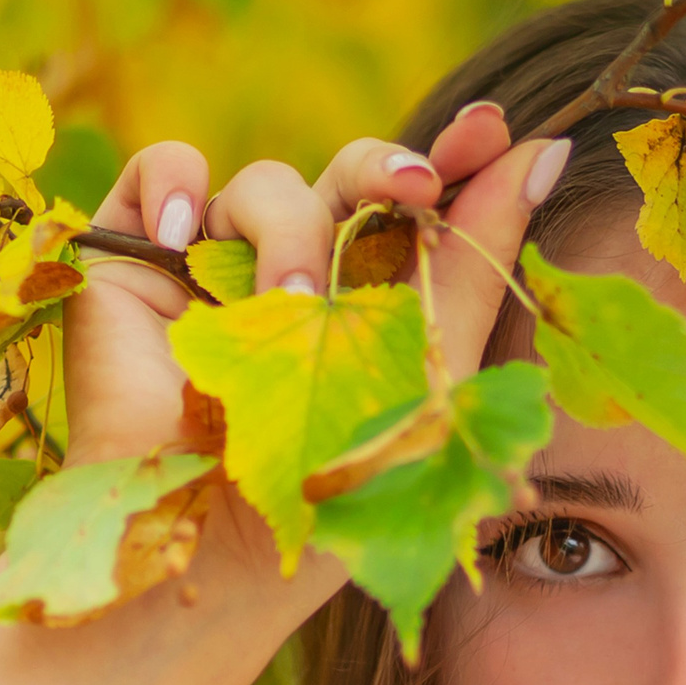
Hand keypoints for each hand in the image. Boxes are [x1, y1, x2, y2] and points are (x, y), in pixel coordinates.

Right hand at [59, 104, 567, 589]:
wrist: (216, 555)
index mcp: (371, 308)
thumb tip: (550, 155)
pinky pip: (162, 173)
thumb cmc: (331, 498)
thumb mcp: (425, 378)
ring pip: (266, 182)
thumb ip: (477, 270)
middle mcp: (298, 279)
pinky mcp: (136, 262)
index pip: (416, 212)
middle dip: (389, 167)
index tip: (494, 129)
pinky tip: (182, 240)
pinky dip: (176, 185)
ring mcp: (216, 268)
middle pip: (349, 178)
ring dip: (290, 236)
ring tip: (291, 309)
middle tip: (419, 185)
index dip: (457, 159)